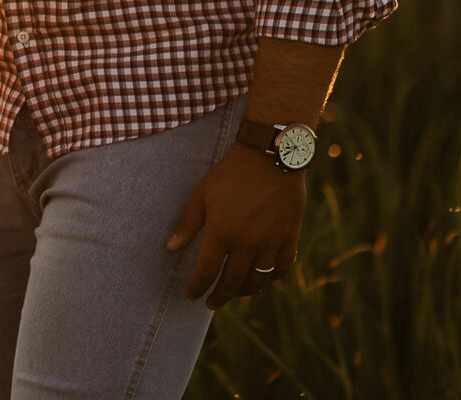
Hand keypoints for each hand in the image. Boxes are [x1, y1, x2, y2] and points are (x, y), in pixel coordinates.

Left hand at [165, 144, 306, 308]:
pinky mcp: (289, 238)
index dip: (197, 287)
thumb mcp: (202, 194)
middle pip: (232, 282)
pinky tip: (263, 277)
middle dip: (219, 296)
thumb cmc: (231, 173)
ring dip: (244, 291)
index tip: (191, 295)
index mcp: (221, 232)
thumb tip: (171, 248)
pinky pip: (281, 268)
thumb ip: (188, 224)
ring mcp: (270, 242)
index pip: (206, 271)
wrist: (271, 157)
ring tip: (235, 292)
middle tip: (211, 303)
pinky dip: (271, 277)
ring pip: (258, 280)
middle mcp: (247, 242)